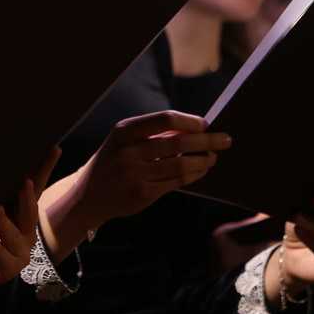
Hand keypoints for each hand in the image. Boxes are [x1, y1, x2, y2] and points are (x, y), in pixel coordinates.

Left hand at [0, 148, 57, 313]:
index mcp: (17, 212)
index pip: (33, 189)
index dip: (43, 170)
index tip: (53, 149)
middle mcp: (23, 231)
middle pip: (30, 209)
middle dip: (27, 195)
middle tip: (24, 181)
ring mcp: (18, 251)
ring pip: (18, 232)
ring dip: (5, 220)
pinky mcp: (6, 268)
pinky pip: (1, 253)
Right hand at [72, 110, 229, 225]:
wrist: (88, 193)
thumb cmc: (114, 160)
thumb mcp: (124, 140)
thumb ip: (153, 134)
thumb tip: (194, 127)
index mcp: (124, 131)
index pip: (164, 119)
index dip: (189, 121)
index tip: (205, 124)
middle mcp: (128, 151)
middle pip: (178, 142)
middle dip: (206, 140)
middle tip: (225, 139)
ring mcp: (135, 174)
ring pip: (181, 165)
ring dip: (204, 160)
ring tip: (213, 156)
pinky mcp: (143, 194)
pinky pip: (177, 182)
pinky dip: (195, 174)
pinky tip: (201, 170)